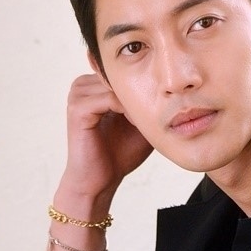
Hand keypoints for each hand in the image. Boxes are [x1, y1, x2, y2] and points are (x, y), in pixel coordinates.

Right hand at [59, 73, 152, 202]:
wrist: (101, 180)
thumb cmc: (120, 153)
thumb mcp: (141, 121)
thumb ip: (148, 99)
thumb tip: (173, 85)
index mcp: (94, 86)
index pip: (123, 70)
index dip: (145, 82)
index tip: (162, 101)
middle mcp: (83, 85)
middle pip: (119, 75)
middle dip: (141, 90)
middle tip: (157, 109)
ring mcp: (77, 96)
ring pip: (116, 85)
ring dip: (135, 101)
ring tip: (143, 120)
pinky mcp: (78, 109)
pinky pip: (109, 99)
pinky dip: (127, 110)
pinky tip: (134, 122)